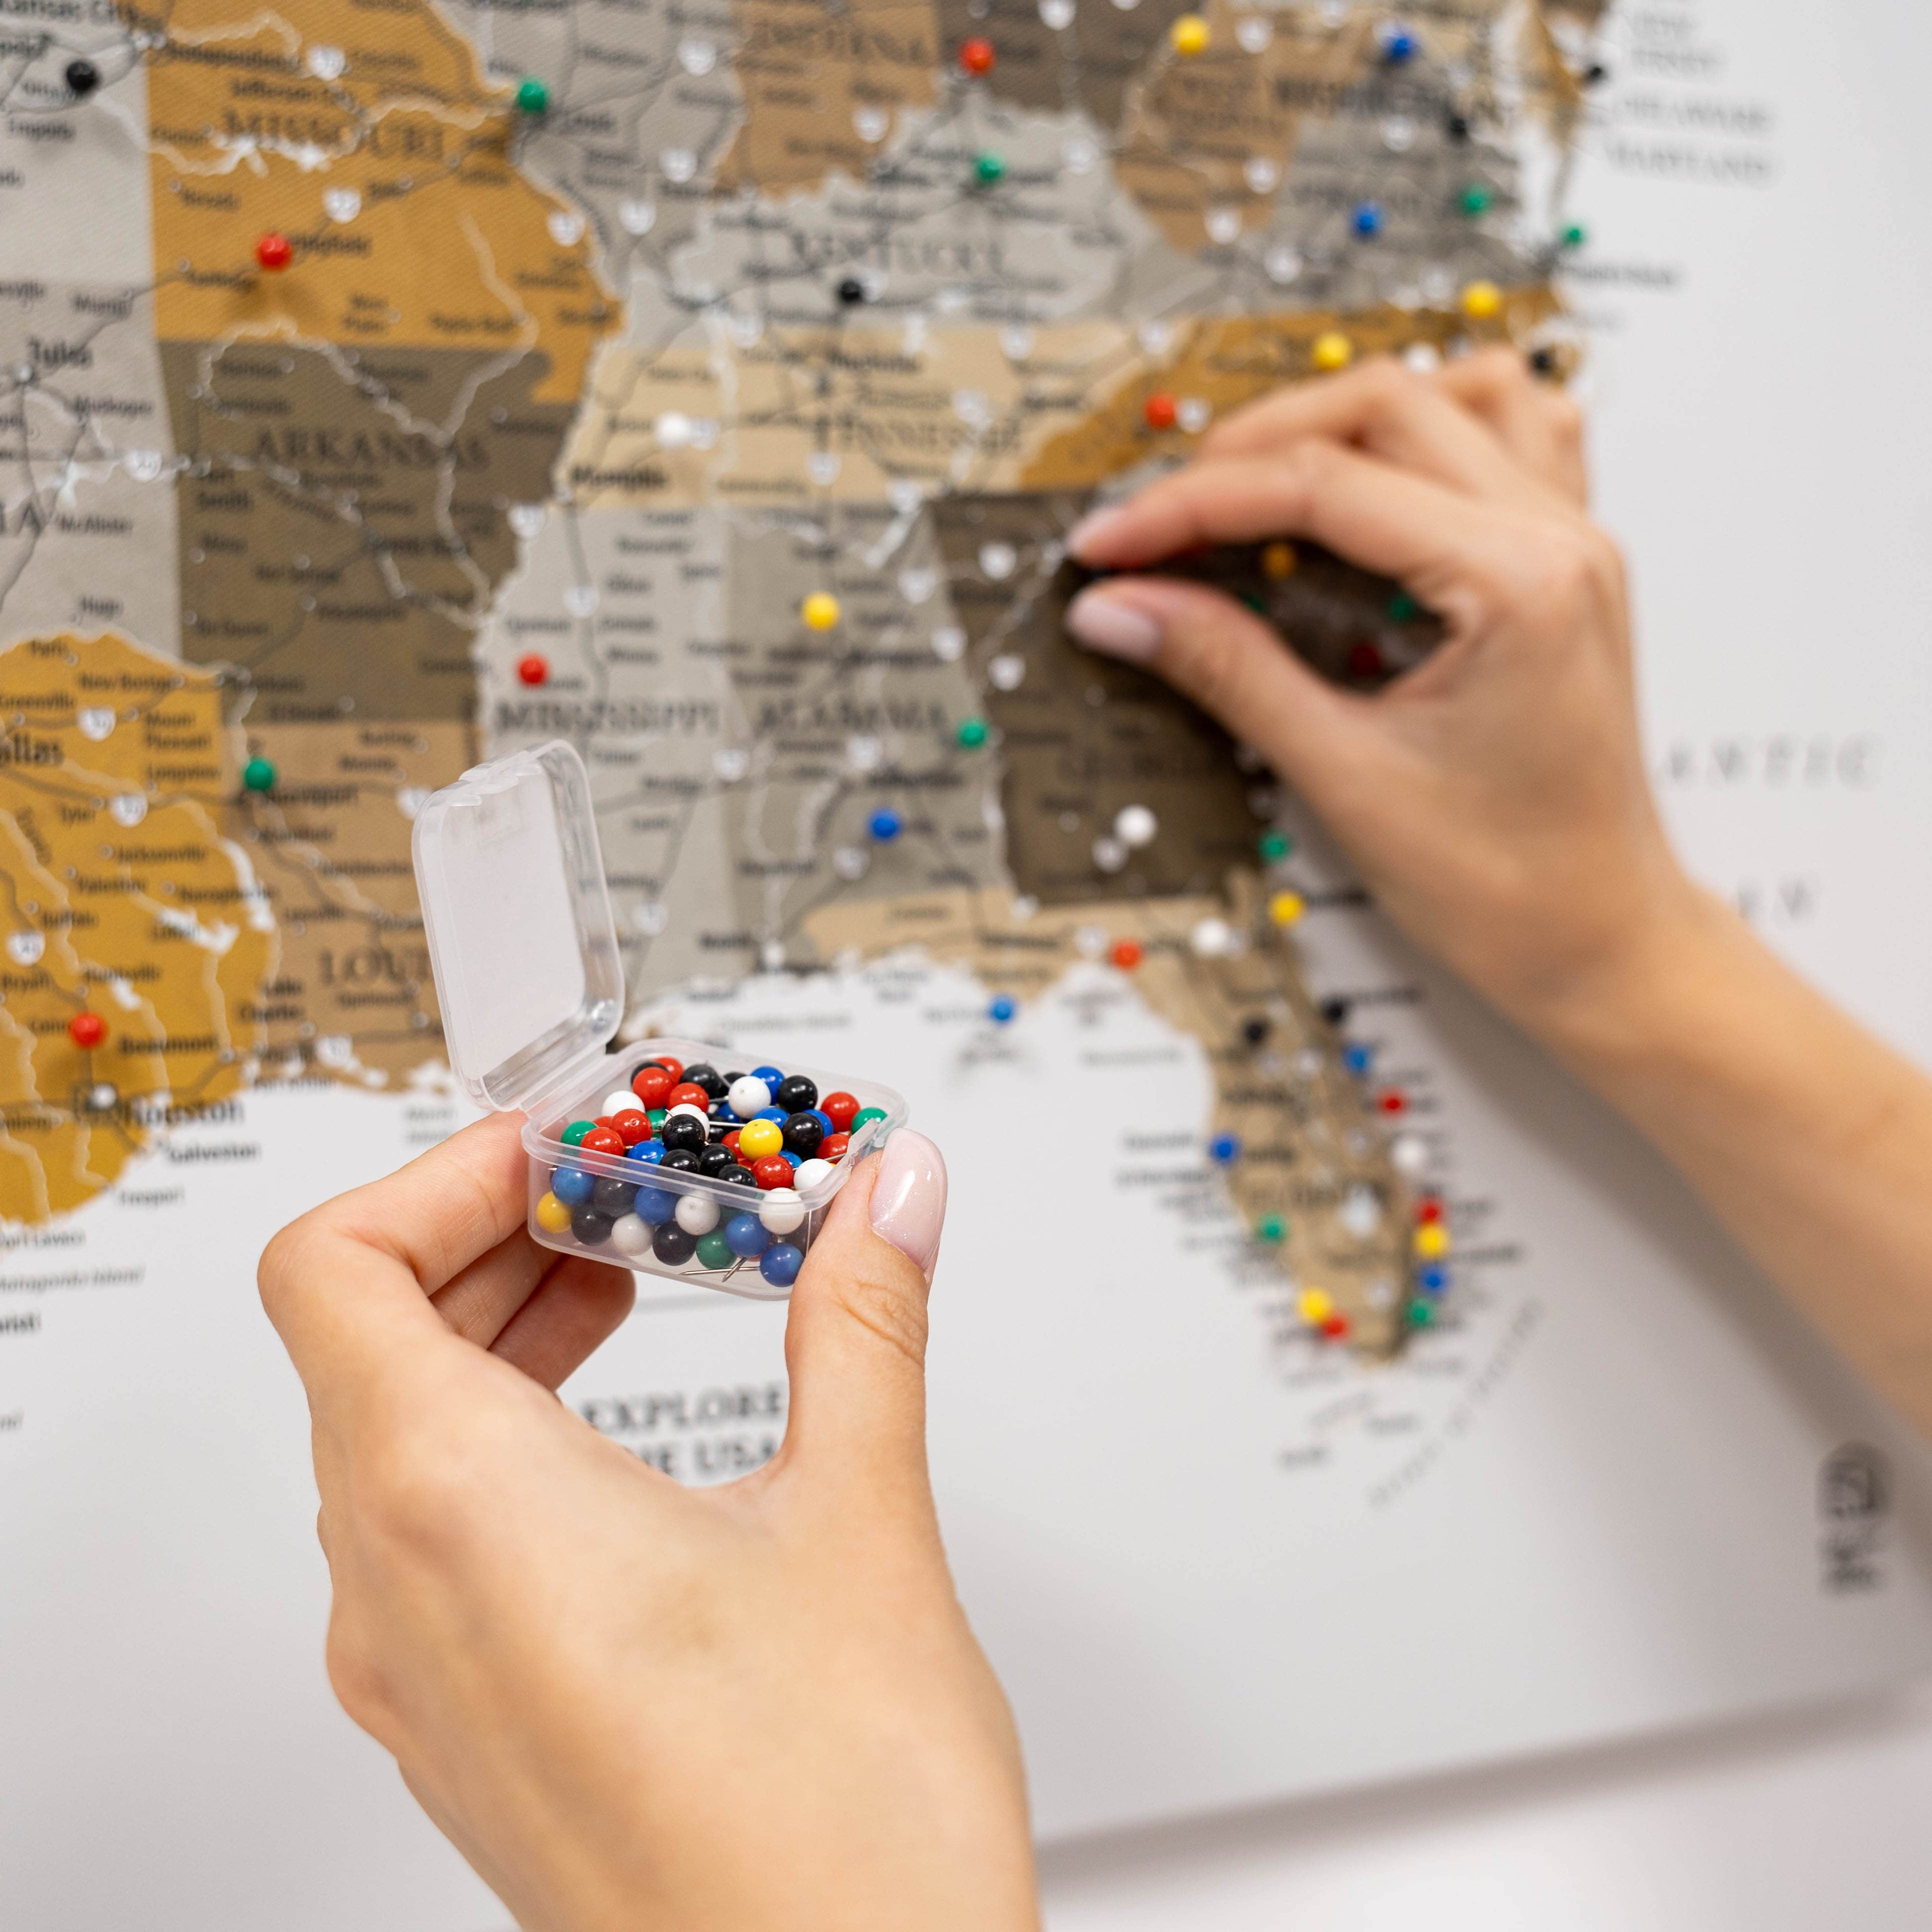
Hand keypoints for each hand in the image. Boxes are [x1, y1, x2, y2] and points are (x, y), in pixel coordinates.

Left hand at [259, 1116, 1037, 1931]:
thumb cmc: (835, 1839)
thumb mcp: (863, 1522)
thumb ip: (862, 1322)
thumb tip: (887, 1197)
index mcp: (461, 1509)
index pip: (336, 1264)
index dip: (446, 1173)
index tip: (569, 1150)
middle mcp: (400, 1597)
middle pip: (367, 1334)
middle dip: (498, 1233)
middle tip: (627, 1197)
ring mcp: (419, 1674)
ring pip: (394, 1435)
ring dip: (500, 1332)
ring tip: (634, 1291)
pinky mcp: (467, 1724)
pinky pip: (429, 1530)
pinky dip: (506, 1435)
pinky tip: (625, 1439)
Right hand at [1062, 349, 1699, 1045]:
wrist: (1602, 945)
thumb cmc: (1512, 888)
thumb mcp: (1345, 778)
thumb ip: (1228, 670)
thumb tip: (1124, 607)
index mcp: (1518, 582)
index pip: (1323, 486)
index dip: (1195, 505)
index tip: (1115, 542)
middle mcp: (1558, 539)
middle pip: (1385, 407)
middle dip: (1252, 449)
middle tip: (1161, 519)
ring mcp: (1571, 543)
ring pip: (1452, 396)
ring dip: (1343, 420)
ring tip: (1256, 483)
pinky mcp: (1561, 567)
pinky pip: (1509, 440)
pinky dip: (1428, 436)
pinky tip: (1371, 483)